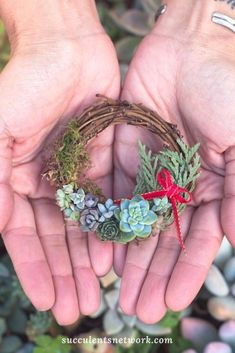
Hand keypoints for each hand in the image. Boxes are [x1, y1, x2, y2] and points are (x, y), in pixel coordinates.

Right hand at [0, 0, 119, 324]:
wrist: (64, 51)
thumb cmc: (23, 88)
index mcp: (15, 182)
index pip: (24, 237)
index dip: (35, 269)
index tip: (47, 301)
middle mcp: (45, 184)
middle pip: (56, 239)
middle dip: (65, 274)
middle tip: (79, 309)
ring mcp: (74, 176)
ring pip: (83, 227)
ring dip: (87, 260)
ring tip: (97, 294)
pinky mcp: (100, 164)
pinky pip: (106, 203)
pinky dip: (109, 229)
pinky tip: (113, 255)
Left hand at [114, 0, 234, 322]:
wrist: (190, 50)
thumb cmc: (225, 91)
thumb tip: (233, 237)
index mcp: (211, 187)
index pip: (197, 241)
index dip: (185, 272)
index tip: (172, 302)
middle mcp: (179, 187)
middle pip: (164, 241)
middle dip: (152, 275)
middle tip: (139, 309)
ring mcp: (150, 174)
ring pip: (137, 225)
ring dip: (129, 258)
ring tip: (119, 292)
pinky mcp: (124, 157)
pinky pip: (115, 195)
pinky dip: (109, 223)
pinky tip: (102, 251)